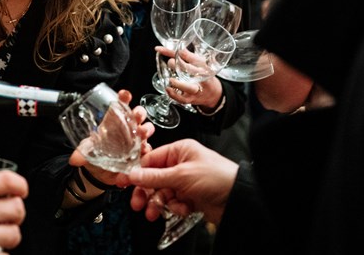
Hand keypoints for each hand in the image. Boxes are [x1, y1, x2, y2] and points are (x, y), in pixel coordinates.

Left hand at [68, 89, 154, 187]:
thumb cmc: (95, 154)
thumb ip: (81, 153)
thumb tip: (74, 159)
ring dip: (146, 130)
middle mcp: (127, 127)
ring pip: (146, 129)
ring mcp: (135, 139)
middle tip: (137, 115)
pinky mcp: (140, 152)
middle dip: (139, 113)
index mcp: (114, 120)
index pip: (120, 104)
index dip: (124, 97)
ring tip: (142, 134)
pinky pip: (148, 148)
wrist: (100, 174)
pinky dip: (147, 148)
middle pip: (137, 114)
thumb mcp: (87, 151)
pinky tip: (144, 150)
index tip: (124, 94)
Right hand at [121, 139, 237, 223]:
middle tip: (137, 204)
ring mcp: (187, 181)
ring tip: (154, 213)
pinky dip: (175, 207)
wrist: (238, 199)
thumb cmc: (217, 177)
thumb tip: (133, 174)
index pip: (151, 159)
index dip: (138, 172)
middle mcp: (182, 164)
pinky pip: (174, 202)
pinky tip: (183, 208)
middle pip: (155, 178)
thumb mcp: (182, 175)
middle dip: (146, 192)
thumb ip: (155, 176)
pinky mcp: (192, 196)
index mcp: (180, 151)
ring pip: (163, 192)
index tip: (125, 183)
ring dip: (158, 203)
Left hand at [155, 46, 223, 109]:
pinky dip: (174, 95)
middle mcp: (201, 77)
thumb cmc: (203, 74)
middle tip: (171, 62)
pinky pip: (183, 99)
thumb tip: (170, 46)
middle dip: (180, 66)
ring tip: (171, 80)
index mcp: (203, 64)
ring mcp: (196, 89)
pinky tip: (168, 89)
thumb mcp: (198, 62)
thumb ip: (185, 55)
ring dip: (179, 84)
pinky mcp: (191, 98)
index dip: (173, 52)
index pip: (188, 56)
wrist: (213, 93)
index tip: (159, 49)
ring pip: (189, 88)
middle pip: (192, 70)